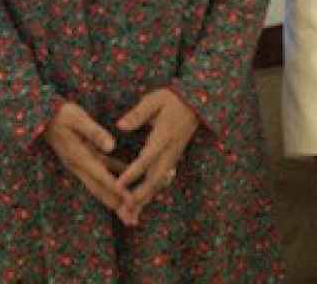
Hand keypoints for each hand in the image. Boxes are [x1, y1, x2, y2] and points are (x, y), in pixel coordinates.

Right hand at [44, 101, 126, 213]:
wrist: (43, 116)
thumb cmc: (61, 114)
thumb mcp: (77, 118)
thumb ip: (94, 132)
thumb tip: (111, 146)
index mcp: (79, 158)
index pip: (103, 178)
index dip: (118, 191)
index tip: (132, 202)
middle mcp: (80, 166)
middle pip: (101, 190)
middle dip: (117, 205)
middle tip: (132, 221)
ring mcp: (81, 165)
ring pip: (101, 185)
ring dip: (115, 199)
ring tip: (131, 212)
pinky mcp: (84, 159)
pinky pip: (102, 172)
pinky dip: (115, 180)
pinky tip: (130, 183)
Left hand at [113, 88, 200, 225]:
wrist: (198, 104)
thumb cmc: (173, 99)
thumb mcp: (155, 100)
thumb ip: (138, 114)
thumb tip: (120, 126)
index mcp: (164, 136)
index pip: (146, 158)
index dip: (133, 173)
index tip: (118, 185)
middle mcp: (170, 150)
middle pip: (155, 178)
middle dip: (140, 196)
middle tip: (125, 210)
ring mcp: (173, 156)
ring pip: (159, 183)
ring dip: (145, 199)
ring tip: (131, 215)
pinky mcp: (173, 159)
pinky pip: (161, 180)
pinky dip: (151, 193)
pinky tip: (141, 203)